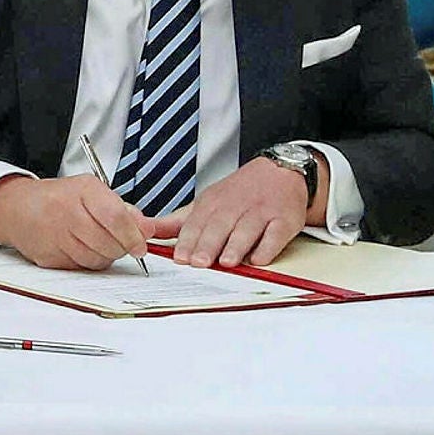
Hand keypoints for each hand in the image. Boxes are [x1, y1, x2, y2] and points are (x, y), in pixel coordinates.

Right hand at [0, 174, 152, 270]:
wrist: (16, 208)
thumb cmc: (58, 199)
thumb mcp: (91, 192)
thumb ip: (122, 210)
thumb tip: (148, 230)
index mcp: (82, 190)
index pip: (116, 217)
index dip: (133, 235)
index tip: (140, 245)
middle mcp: (66, 211)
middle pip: (109, 243)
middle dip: (120, 248)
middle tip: (118, 243)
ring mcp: (55, 235)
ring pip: (96, 259)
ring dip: (104, 256)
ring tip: (96, 243)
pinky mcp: (48, 256)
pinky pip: (80, 268)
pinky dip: (86, 262)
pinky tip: (80, 248)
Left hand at [151, 153, 324, 267]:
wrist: (279, 171)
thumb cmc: (239, 192)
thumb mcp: (207, 201)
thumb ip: (178, 221)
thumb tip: (149, 231)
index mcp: (213, 203)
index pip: (197, 223)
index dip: (188, 240)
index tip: (179, 257)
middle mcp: (236, 206)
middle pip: (219, 226)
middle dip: (207, 244)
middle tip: (198, 262)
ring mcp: (261, 213)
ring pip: (246, 230)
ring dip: (235, 247)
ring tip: (226, 263)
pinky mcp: (284, 220)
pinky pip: (275, 235)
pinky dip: (268, 248)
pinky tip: (259, 259)